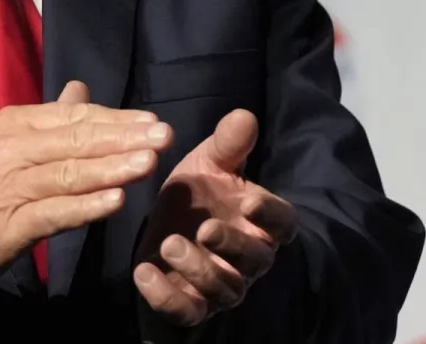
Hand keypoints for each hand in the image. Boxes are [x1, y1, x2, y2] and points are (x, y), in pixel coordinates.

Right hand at [0, 80, 172, 300]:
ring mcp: (8, 187)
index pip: (74, 117)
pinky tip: (115, 201)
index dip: (117, 119)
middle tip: (165, 135)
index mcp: (14, 125)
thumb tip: (81, 90)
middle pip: (76, 140)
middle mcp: (11, 149)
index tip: (154, 121)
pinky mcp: (8, 225)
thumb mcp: (9, 145)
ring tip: (148, 163)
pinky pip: (53, 213)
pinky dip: (85, 206)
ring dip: (111, 168)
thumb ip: (50, 120)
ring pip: (68, 174)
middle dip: (124, 138)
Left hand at [133, 109, 297, 326]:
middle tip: (205, 229)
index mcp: (260, 222)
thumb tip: (244, 114)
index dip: (270, 215)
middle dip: (232, 246)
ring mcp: (221, 286)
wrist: (166, 224)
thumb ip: (228, 144)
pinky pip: (187, 311)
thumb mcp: (209, 163)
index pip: (282, 223)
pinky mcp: (192, 304)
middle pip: (254, 261)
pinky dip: (166, 297)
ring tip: (169, 243)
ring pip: (224, 289)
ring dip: (198, 269)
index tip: (251, 200)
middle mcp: (248, 259)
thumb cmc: (199, 192)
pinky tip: (143, 273)